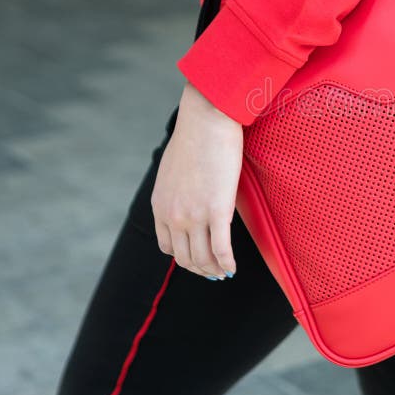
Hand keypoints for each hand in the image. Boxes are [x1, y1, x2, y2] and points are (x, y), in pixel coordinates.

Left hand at [151, 81, 241, 278]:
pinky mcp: (218, 211)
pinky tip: (234, 267)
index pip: (167, 246)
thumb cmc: (195, 137)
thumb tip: (191, 194)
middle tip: (214, 272)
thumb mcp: (174, 169)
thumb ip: (178, 190)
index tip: (197, 259)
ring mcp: (194, 216)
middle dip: (200, 269)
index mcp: (160, 206)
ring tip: (225, 272)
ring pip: (203, 258)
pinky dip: (228, 263)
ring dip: (215, 270)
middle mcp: (173, 216)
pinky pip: (222, 248)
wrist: (206, 121)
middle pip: (185, 257)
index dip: (183, 257)